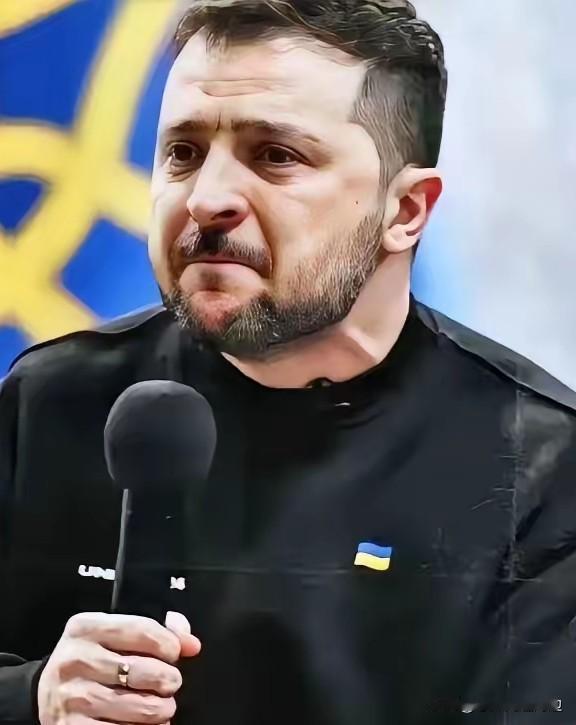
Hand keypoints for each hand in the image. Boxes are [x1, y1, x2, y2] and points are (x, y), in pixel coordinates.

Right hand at [37, 611, 200, 724]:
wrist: (48, 692)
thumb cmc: (92, 660)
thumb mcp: (114, 634)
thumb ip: (155, 631)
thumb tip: (191, 644)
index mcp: (86, 627)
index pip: (143, 630)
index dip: (169, 644)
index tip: (174, 653)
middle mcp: (76, 660)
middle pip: (144, 671)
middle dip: (168, 679)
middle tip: (170, 683)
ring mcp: (72, 697)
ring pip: (139, 707)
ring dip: (161, 710)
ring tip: (162, 707)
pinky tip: (145, 724)